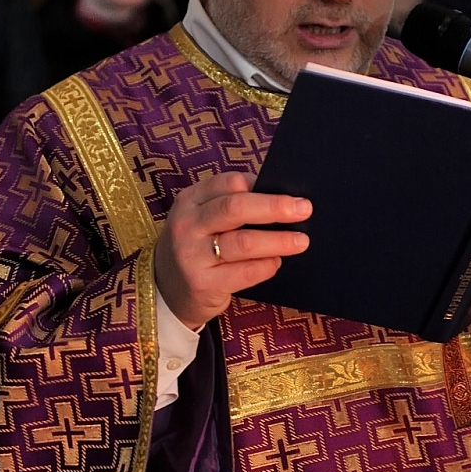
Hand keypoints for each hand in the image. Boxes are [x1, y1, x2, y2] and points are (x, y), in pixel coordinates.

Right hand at [154, 173, 311, 330]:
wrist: (165, 289)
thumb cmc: (197, 247)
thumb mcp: (202, 219)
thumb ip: (230, 205)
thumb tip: (281, 198)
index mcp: (190, 200)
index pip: (229, 183)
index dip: (261, 185)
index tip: (290, 191)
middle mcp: (187, 224)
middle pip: (236, 208)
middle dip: (275, 207)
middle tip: (304, 210)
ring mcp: (192, 255)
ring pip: (244, 242)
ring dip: (278, 240)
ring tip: (301, 241)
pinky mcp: (202, 283)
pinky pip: (244, 272)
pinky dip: (266, 266)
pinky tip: (276, 262)